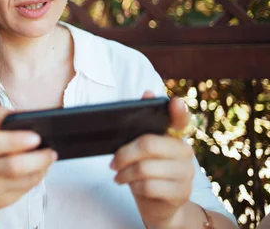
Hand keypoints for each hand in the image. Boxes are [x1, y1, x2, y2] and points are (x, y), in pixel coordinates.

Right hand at [0, 106, 57, 210]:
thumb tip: (15, 112)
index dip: (16, 141)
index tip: (36, 137)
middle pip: (12, 167)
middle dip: (37, 160)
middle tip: (51, 152)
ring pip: (21, 182)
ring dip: (40, 170)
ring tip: (48, 159)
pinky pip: (22, 192)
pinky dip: (34, 180)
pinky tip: (38, 170)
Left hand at [110, 92, 193, 228]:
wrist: (160, 206)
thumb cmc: (147, 170)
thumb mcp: (142, 147)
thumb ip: (143, 123)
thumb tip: (148, 93)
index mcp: (175, 136)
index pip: (181, 120)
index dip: (179, 111)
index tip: (174, 102)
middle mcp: (185, 152)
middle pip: (149, 144)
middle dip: (124, 154)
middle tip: (113, 163)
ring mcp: (186, 173)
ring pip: (145, 168)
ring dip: (125, 173)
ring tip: (119, 176)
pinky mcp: (181, 192)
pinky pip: (149, 186)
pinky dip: (134, 187)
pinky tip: (132, 186)